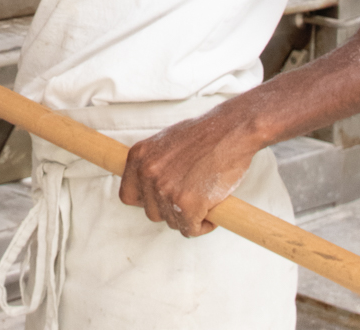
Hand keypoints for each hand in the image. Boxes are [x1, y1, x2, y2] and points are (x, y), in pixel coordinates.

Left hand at [118, 105, 258, 235]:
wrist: (232, 130)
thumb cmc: (203, 136)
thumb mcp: (165, 143)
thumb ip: (152, 164)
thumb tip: (147, 188)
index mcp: (138, 157)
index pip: (128, 195)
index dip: (146, 201)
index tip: (161, 199)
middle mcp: (147, 173)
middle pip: (151, 212)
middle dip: (171, 209)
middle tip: (191, 196)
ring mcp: (165, 189)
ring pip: (172, 222)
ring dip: (189, 217)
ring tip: (204, 197)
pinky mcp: (186, 205)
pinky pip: (190, 230)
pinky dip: (203, 225)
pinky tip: (211, 209)